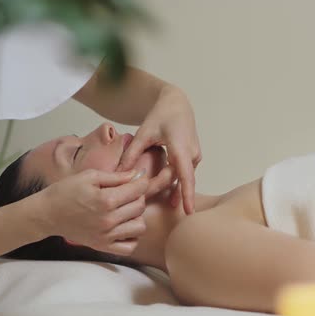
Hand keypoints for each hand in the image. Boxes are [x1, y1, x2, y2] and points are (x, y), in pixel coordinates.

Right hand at [37, 169, 148, 255]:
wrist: (47, 214)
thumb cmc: (66, 191)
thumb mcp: (90, 176)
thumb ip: (116, 176)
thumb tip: (138, 174)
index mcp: (105, 200)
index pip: (138, 189)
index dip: (141, 180)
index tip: (138, 177)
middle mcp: (108, 220)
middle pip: (140, 206)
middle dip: (138, 196)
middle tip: (128, 191)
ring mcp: (106, 236)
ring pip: (140, 227)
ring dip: (137, 216)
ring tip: (126, 209)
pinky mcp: (102, 246)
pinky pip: (130, 247)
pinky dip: (132, 237)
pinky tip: (123, 226)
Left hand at [117, 87, 201, 213]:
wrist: (177, 104)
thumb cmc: (160, 116)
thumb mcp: (144, 133)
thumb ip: (132, 154)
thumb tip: (120, 173)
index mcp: (181, 147)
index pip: (185, 175)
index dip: (187, 193)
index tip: (189, 211)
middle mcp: (192, 154)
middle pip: (181, 180)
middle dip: (172, 194)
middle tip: (161, 207)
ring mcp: (195, 156)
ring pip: (184, 178)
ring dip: (174, 189)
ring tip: (167, 205)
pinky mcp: (193, 158)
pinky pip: (186, 174)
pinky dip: (177, 183)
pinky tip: (170, 195)